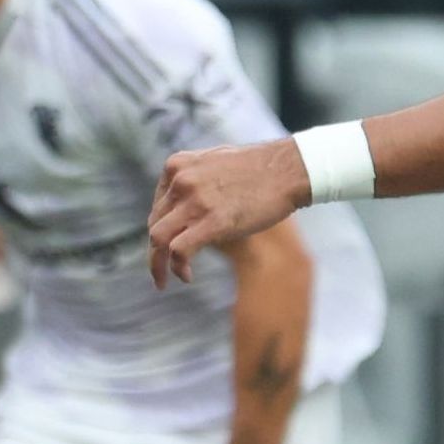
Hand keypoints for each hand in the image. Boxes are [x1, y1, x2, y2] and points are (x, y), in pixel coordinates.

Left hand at [149, 137, 306, 285]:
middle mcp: (180, 181)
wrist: (289, 169)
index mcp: (177, 165)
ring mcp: (195, 201)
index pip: (157, 206)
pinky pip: (179, 250)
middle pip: (155, 224)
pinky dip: (177, 267)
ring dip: (156, 264)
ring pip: (158, 239)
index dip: (161, 229)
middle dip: (155, 251)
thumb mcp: (214, 162)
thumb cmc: (259, 169)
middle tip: (159, 270)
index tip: (167, 245)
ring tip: (163, 281)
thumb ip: (194, 179)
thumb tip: (185, 201)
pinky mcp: (212, 221)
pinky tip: (187, 276)